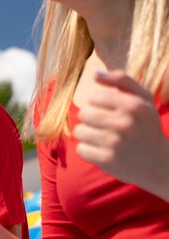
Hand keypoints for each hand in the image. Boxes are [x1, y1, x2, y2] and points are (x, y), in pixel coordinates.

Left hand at [74, 70, 168, 197]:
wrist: (159, 164)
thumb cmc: (146, 126)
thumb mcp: (143, 99)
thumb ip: (121, 80)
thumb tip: (94, 74)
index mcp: (133, 105)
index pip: (94, 98)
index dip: (100, 105)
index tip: (112, 113)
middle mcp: (124, 123)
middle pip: (84, 114)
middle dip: (92, 120)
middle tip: (107, 128)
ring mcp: (115, 142)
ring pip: (79, 131)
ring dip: (89, 136)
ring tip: (104, 139)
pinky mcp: (107, 160)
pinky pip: (81, 149)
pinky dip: (88, 151)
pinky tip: (103, 151)